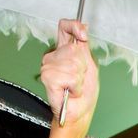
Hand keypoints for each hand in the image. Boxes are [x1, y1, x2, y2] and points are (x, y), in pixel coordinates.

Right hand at [38, 19, 96, 135]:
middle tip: (79, 78)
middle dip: (82, 66)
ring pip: (73, 64)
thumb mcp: (89, 64)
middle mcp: (53, 56)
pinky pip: (69, 77)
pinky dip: (75, 87)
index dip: (74, 27)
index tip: (83, 36)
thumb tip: (83, 28)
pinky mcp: (47, 77)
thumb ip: (84, 45)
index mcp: (63, 50)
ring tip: (74, 86)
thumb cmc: (84, 92)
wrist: (79, 111)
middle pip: (73, 48)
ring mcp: (48, 66)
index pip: (64, 27)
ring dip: (79, 79)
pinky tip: (70, 91)